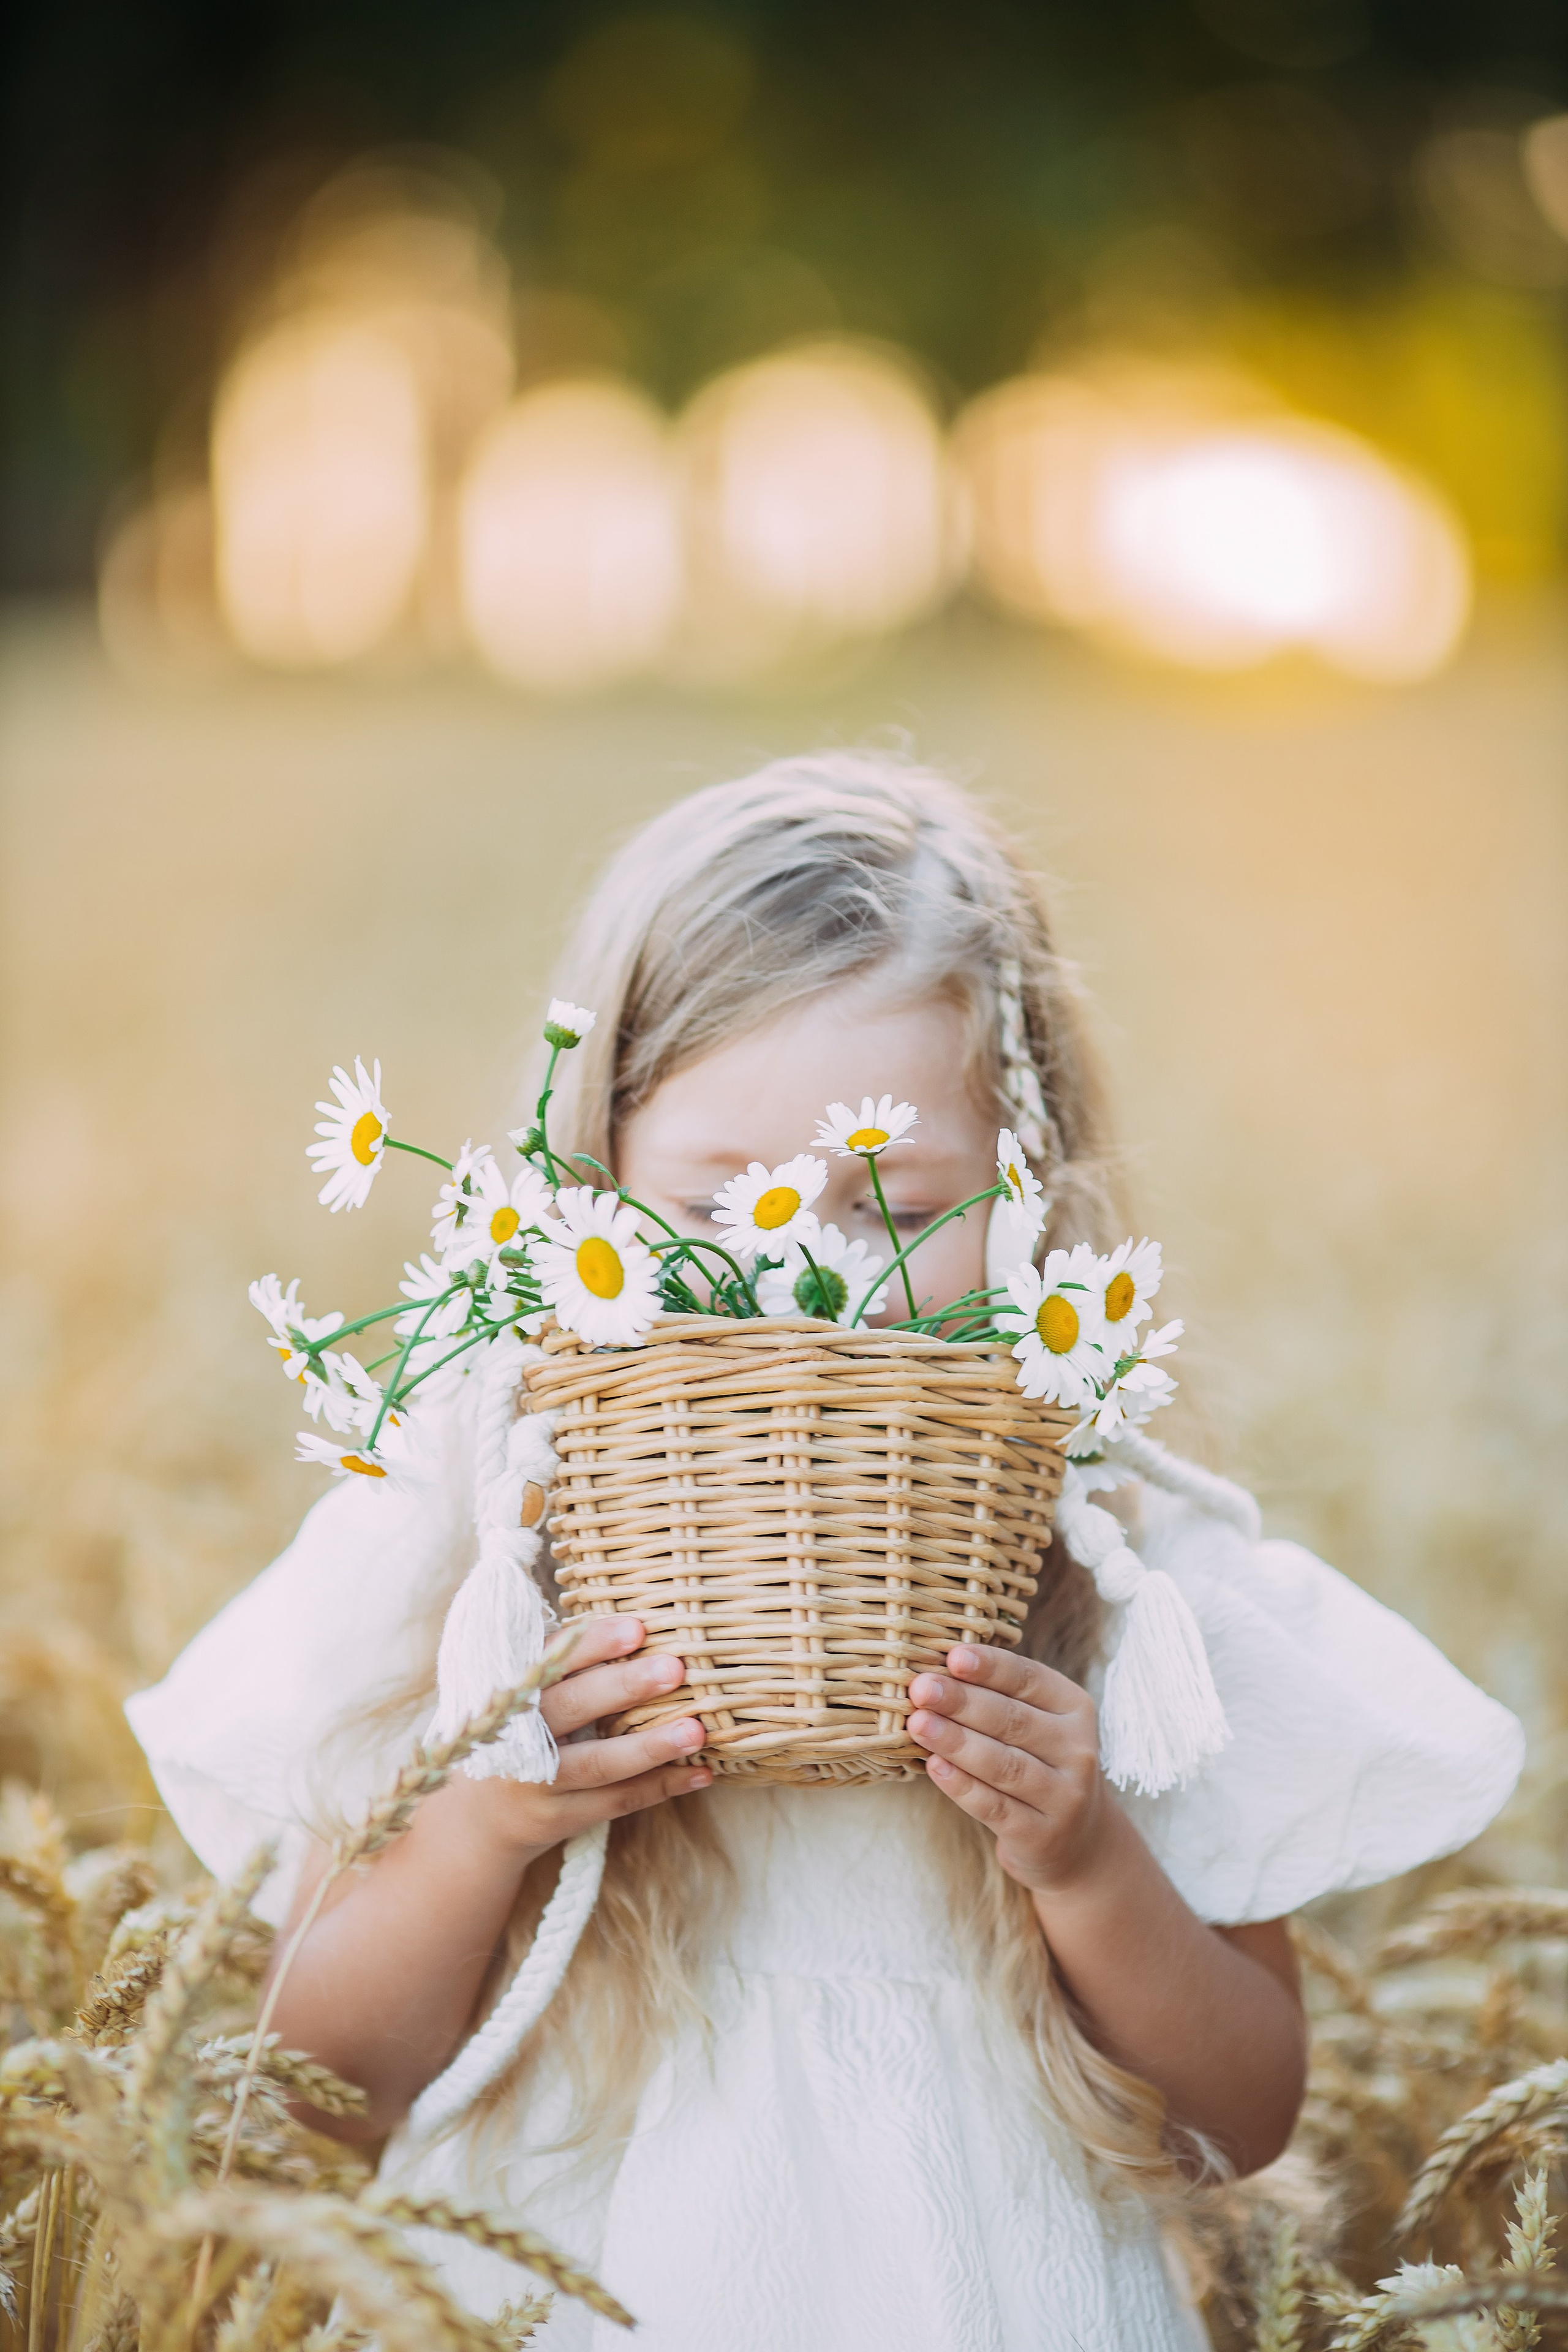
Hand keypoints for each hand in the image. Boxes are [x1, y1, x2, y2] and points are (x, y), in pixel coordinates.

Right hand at [456, 1614, 708, 1859]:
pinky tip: (700, 1773)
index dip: (592, 1643)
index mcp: (508, 1689)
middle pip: (572, 1708)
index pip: (549, 1659)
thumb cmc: (514, 1732)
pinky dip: (661, 1786)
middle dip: (624, 1687)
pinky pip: (616, 1801)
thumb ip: (561, 1662)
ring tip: (698, 1731)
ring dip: (652, 1746)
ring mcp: (537, 1782)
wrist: (474, 1819)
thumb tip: (638, 1622)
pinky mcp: (559, 1819)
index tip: (637, 1628)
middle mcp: (516, 1735)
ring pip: (599, 1764)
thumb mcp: (519, 1692)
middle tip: (675, 1669)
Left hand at [907, 1645, 1105, 1893]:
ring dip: (957, 1741)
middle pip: (1014, 1721)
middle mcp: (1076, 1751)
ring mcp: (1064, 1797)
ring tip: (919, 1724)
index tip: (953, 1657)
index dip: (991, 1667)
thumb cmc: (1039, 1762)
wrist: (1077, 1839)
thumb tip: (935, 1673)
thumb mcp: (1036, 1723)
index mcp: (1074, 1708)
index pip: (1030, 1679)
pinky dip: (962, 1785)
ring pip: (1004, 1764)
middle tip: (922, 1689)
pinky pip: (995, 1806)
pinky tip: (934, 1766)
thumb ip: (996, 1697)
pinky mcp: (1040, 1835)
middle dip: (963, 1702)